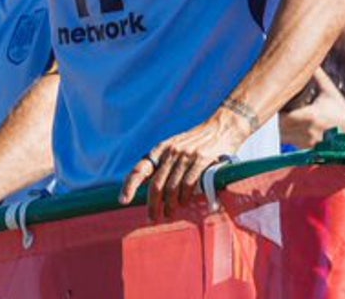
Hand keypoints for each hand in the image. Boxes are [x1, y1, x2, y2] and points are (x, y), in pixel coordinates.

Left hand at [118, 114, 246, 220]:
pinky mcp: (202, 160)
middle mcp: (170, 152)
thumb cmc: (196, 142)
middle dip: (153, 204)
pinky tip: (184, 204)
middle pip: (156, 184)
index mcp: (160, 149)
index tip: (123, 201)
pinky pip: (189, 184)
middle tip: (153, 217)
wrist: (221, 128)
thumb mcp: (174, 147)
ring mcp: (186, 156)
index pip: (140, 169)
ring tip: (169, 214)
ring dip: (169, 205)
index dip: (129, 186)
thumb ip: (163, 164)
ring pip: (172, 187)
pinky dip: (185, 197)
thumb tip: (148, 186)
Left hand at [280, 68, 344, 147]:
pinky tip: (286, 125)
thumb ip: (318, 77)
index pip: (282, 116)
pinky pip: (289, 141)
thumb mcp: (330, 92)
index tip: (272, 101)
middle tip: (272, 106)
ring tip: (278, 115)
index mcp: (310, 116)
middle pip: (279, 125)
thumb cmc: (341, 111)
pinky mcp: (307, 147)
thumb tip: (309, 61)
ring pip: (282, 134)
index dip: (274, 109)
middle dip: (274, 117)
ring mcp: (307, 141)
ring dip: (277, 126)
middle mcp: (307, 131)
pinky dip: (284, 133)